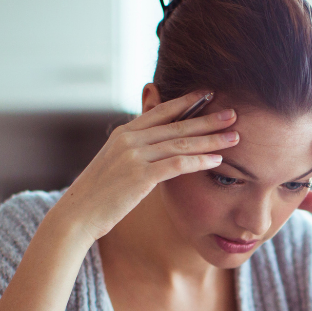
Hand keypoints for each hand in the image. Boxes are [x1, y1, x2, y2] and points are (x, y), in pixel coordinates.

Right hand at [54, 91, 238, 245]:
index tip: (209, 94)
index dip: (187, 102)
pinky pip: (177, 164)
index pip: (161, 111)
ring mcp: (134, 156)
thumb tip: (153, 151)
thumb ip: (134, 153)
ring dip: (211, 139)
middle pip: (176, 124)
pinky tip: (218, 161)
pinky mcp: (139, 176)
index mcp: (123, 133)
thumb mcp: (114, 166)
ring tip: (234, 136)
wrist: (77, 215)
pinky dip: (199, 161)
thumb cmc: (98, 196)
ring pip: (181, 143)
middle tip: (234, 113)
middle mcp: (129, 139)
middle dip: (208, 118)